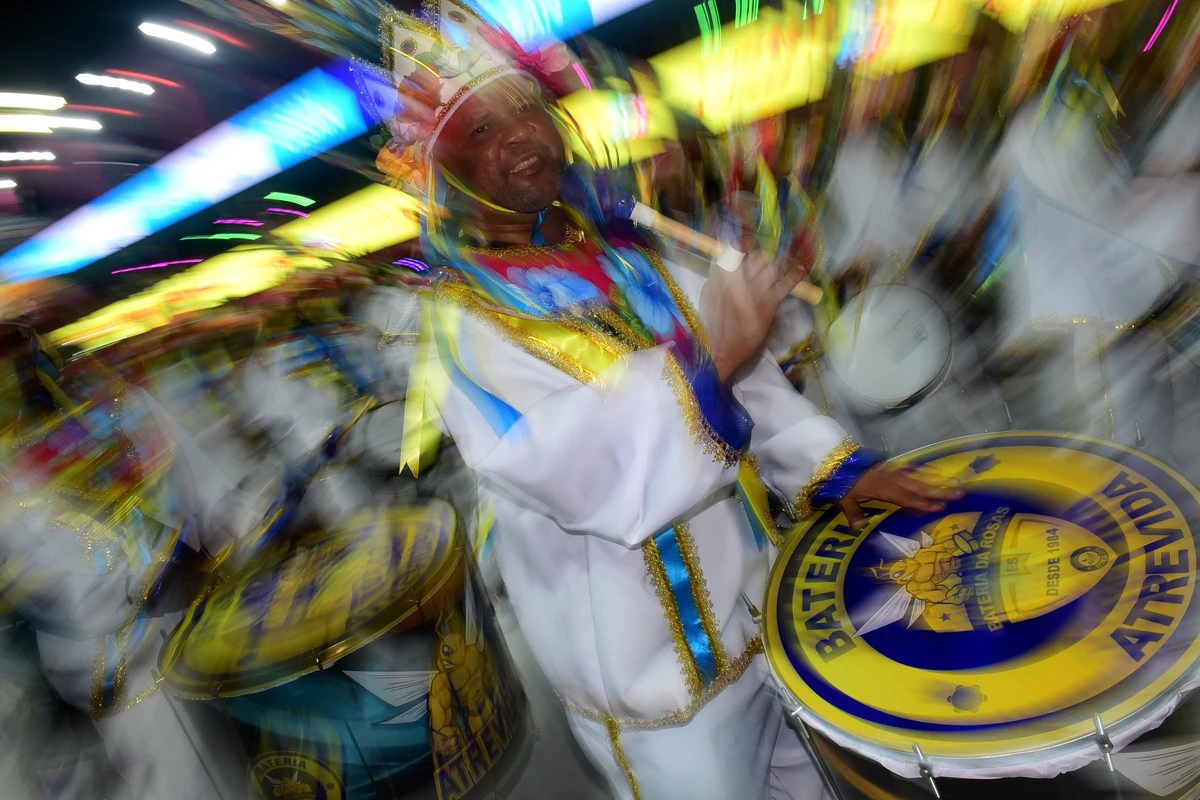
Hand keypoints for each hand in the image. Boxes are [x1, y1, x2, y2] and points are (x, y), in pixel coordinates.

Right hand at [702, 244, 805, 382]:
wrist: (718, 348)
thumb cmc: (710, 323)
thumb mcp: (708, 294)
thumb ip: (718, 277)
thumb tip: (728, 264)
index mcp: (722, 274)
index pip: (736, 248)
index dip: (746, 242)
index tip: (750, 243)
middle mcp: (740, 277)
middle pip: (759, 255)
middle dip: (767, 255)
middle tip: (772, 256)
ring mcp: (756, 289)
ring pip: (774, 266)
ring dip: (784, 262)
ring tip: (789, 261)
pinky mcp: (769, 303)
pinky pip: (785, 284)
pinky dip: (794, 275)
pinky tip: (799, 271)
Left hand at [838, 467, 963, 528]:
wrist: (835, 458)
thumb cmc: (840, 480)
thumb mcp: (843, 498)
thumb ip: (852, 512)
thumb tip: (858, 526)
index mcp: (882, 489)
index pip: (906, 498)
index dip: (923, 503)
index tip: (940, 507)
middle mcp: (891, 479)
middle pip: (918, 486)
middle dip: (939, 491)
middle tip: (959, 494)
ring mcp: (891, 472)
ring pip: (917, 477)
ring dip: (936, 480)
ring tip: (954, 482)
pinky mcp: (887, 467)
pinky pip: (908, 469)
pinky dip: (921, 470)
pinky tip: (932, 470)